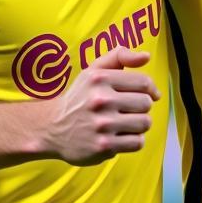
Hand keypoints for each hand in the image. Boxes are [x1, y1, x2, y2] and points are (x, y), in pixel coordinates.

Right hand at [42, 47, 159, 165]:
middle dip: (141, 107)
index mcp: (100, 78)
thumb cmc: (80, 98)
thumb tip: (146, 56)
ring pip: (144, 123)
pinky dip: (133, 140)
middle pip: (146, 103)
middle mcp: (100, 100)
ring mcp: (102, 125)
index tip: (147, 94)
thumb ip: (119, 56)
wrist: (52, 128)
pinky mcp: (103, 146)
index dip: (150, 89)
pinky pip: (137, 142)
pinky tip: (120, 136)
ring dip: (139, 124)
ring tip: (125, 123)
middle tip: (128, 110)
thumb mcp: (94, 71)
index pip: (143, 82)